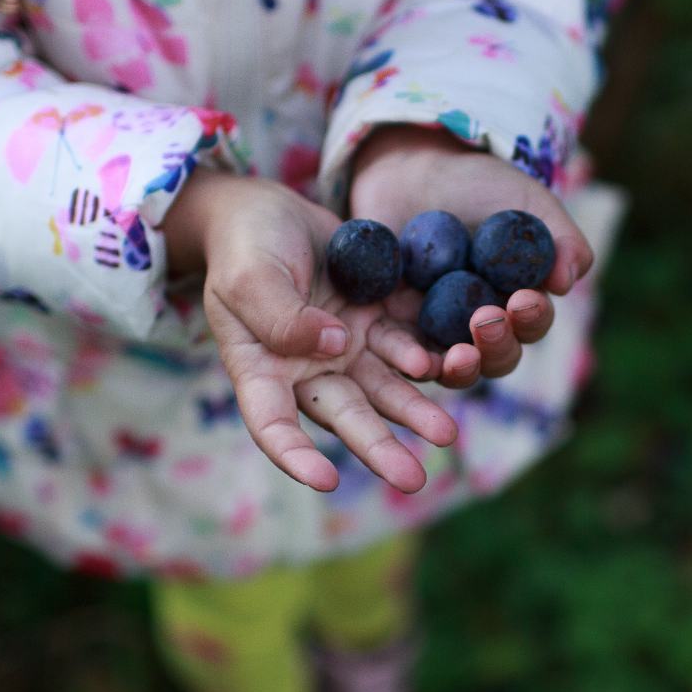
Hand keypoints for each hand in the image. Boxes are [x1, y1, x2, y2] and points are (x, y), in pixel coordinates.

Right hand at [166, 170, 458, 493]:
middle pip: (345, 415)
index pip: (272, 423)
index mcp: (261, 370)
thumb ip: (282, 315)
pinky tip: (447, 361)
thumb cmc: (244, 245)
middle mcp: (309, 371)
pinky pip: (407, 343)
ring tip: (445, 434)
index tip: (326, 480)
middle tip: (413, 479)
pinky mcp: (377, 320)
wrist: (270, 210)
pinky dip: (425, 355)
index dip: (295, 455)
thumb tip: (333, 347)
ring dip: (415, 410)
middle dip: (379, 448)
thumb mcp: (249, 275)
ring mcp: (347, 347)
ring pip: (385, 388)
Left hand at [349, 124, 593, 380]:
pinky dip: (413, 361)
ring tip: (459, 357)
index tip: (524, 300)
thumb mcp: (528, 203)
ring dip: (462, 369)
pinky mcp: (394, 327)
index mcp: (518, 302)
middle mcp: (481, 326)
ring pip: (456, 368)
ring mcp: (437, 331)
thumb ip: (560, 237)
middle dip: (498, 346)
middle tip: (487, 320)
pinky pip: (404, 355)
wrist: (413, 170)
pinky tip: (418, 360)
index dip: (531, 319)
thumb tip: (568, 281)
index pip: (531, 324)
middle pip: (497, 357)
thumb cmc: (480, 186)